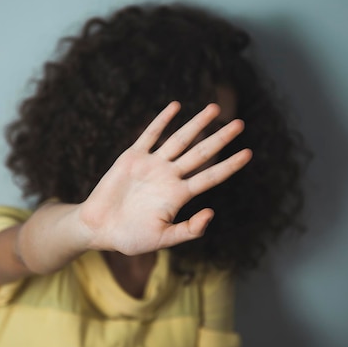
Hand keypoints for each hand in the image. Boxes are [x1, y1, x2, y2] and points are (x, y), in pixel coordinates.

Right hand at [79, 101, 251, 254]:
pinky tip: (176, 107)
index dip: (230, 166)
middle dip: (220, 139)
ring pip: (180, 140)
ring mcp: (152, 165)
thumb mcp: (162, 239)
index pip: (211, 177)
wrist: (98, 228)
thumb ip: (187, 230)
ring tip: (214, 108)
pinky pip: (150, 135)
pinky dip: (162, 121)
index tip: (248, 153)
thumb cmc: (130, 238)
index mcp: (179, 196)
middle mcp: (169, 177)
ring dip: (196, 124)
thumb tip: (211, 214)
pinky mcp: (133, 158)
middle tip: (239, 124)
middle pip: (201, 153)